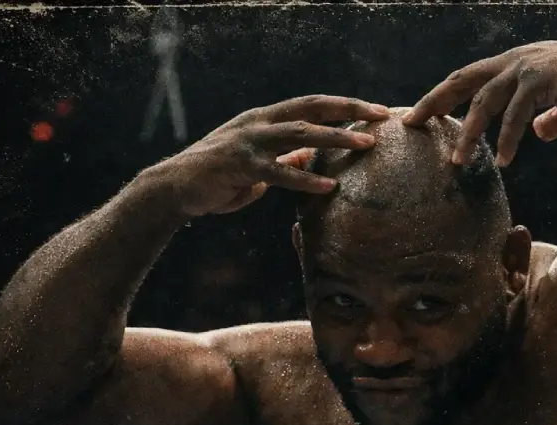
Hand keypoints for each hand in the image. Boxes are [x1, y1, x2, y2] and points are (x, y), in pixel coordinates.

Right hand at [148, 95, 389, 217]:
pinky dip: (306, 178)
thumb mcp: (259, 164)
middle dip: (349, 110)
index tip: (375, 111)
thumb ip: (285, 157)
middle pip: (312, 109)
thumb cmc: (220, 177)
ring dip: (336, 137)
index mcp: (265, 118)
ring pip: (300, 134)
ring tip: (364, 144)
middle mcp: (259, 123)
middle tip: (381, 116)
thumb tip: (312, 155)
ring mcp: (250, 142)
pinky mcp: (241, 166)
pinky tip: (330, 185)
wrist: (175, 187)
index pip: (312, 105)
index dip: (344, 105)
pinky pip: (280, 173)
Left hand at [404, 40, 556, 166]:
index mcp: (515, 65)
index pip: (468, 78)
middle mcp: (516, 62)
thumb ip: (550, 118)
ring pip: (486, 102)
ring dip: (469, 134)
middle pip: (463, 81)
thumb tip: (539, 133)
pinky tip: (504, 160)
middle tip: (410, 124)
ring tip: (457, 163)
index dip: (442, 96)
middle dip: (434, 103)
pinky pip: (517, 114)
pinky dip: (508, 140)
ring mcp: (529, 68)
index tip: (420, 115)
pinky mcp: (545, 81)